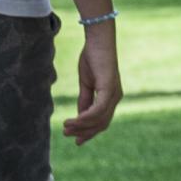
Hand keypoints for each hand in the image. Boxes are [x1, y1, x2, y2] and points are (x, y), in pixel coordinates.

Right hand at [62, 19, 121, 145]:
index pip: (102, 121)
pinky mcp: (109, 89)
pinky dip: (85, 117)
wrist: (98, 40)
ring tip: (66, 127)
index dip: (89, 131)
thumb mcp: (86, 82)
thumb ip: (85, 99)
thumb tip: (80, 116)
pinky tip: (74, 120)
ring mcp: (114, 94)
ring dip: (81, 126)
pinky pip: (98, 110)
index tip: (76, 139)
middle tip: (67, 134)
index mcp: (111, 97)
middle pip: (101, 124)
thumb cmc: (92, 57)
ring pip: (99, 119)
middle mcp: (115, 98)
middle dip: (84, 132)